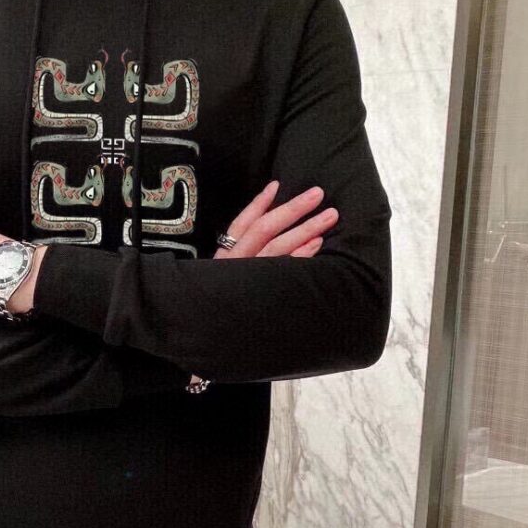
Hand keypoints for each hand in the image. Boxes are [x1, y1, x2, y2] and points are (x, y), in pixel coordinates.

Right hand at [187, 181, 337, 388]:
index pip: (240, 225)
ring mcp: (246, 281)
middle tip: (318, 194)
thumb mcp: (217, 282)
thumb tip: (267, 239)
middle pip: (264, 230)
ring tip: (328, 217)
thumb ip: (237, 262)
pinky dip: (301, 256)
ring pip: (277, 248)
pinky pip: (284, 272)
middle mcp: (232, 267)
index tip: (276, 186)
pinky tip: (317, 245)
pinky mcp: (259, 296)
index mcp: (221, 261)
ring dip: (305, 229)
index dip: (258, 204)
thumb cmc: (213, 310)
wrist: (200, 342)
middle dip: (292, 210)